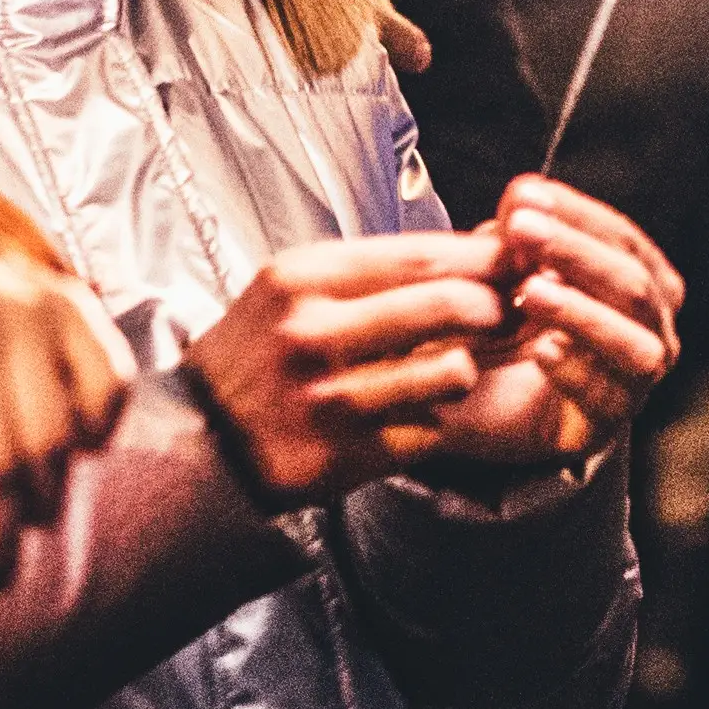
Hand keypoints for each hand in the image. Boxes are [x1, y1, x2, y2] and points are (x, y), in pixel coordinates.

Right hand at [185, 232, 507, 503]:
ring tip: (446, 370)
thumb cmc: (256, 354)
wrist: (197, 440)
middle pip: (448, 304)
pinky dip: (432, 423)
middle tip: (502, 315)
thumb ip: (369, 272)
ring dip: (462, 371)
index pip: (420, 254)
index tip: (511, 262)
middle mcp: (313, 333)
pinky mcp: (344, 456)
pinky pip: (429, 431)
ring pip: (450, 372)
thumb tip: (467, 253)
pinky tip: (411, 416)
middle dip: (493, 308)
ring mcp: (329, 399)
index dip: (482, 257)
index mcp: (301, 279)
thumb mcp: (290, 289)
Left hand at [419, 177, 680, 475]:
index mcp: (639, 282)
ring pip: (631, 343)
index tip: (525, 194)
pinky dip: (575, 371)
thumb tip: (523, 193)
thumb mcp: (506, 270)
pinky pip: (605, 400)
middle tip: (522, 230)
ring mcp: (634, 382)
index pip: (622, 239)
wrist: (481, 405)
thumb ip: (518, 235)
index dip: (577, 214)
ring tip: (529, 292)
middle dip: (576, 252)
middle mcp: (651, 330)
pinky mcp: (604, 427)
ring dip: (580, 311)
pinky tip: (540, 350)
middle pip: (631, 284)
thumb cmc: (504, 325)